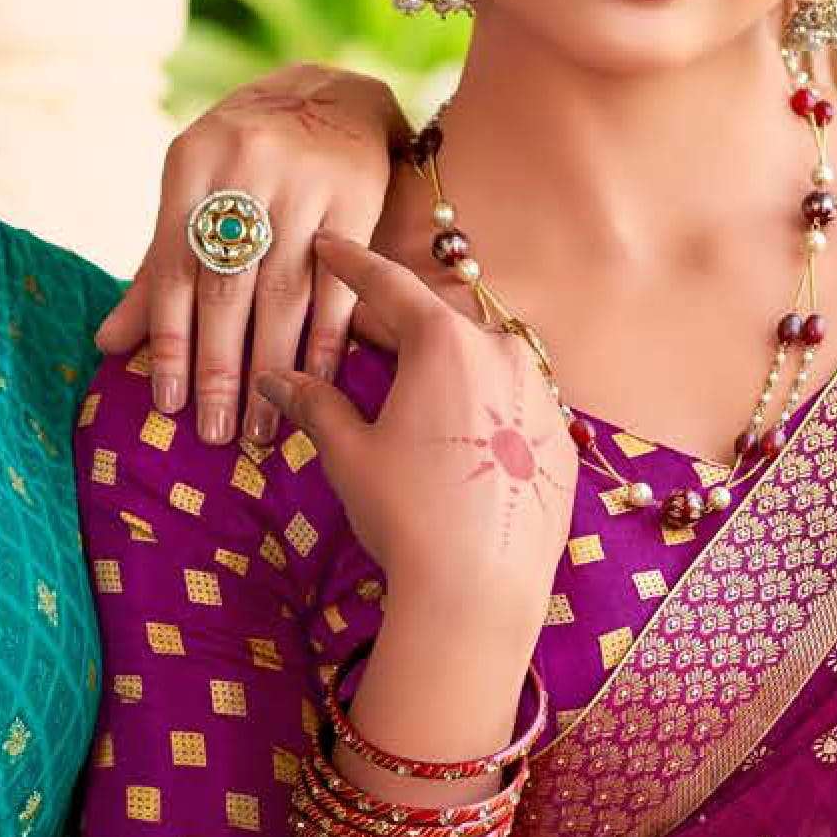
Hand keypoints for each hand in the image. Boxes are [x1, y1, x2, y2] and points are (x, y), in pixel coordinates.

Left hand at [95, 65, 409, 453]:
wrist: (334, 94)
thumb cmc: (246, 159)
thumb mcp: (193, 193)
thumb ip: (156, 269)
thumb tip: (108, 346)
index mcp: (190, 164)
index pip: (172, 270)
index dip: (170, 343)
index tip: (169, 406)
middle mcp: (244, 168)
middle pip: (226, 289)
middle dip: (219, 370)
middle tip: (214, 434)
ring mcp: (304, 183)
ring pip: (281, 294)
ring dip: (270, 369)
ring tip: (261, 429)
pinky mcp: (356, 199)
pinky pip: (337, 284)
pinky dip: (323, 340)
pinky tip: (311, 383)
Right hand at [252, 235, 577, 636]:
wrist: (479, 591)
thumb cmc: (407, 514)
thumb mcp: (349, 454)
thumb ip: (315, 403)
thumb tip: (275, 379)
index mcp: (447, 343)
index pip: (391, 284)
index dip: (353, 262)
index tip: (329, 245)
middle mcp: (503, 354)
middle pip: (441, 324)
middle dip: (400, 328)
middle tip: (361, 338)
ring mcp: (542, 396)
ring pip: (485, 362)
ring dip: (447, 369)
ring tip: (413, 397)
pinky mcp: (561, 441)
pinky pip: (516, 406)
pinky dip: (485, 410)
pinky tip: (459, 445)